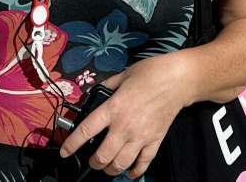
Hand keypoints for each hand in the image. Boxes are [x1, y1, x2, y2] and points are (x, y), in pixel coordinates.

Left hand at [58, 52, 196, 178]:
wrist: (178, 79)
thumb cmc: (152, 73)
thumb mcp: (123, 75)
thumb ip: (107, 87)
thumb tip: (96, 95)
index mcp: (114, 108)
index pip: (86, 131)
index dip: (72, 145)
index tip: (66, 152)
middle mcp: (125, 126)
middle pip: (102, 156)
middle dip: (93, 163)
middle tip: (92, 161)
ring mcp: (141, 136)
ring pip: (120, 164)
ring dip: (111, 170)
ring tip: (107, 168)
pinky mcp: (155, 140)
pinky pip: (143, 163)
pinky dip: (135, 172)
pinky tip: (130, 173)